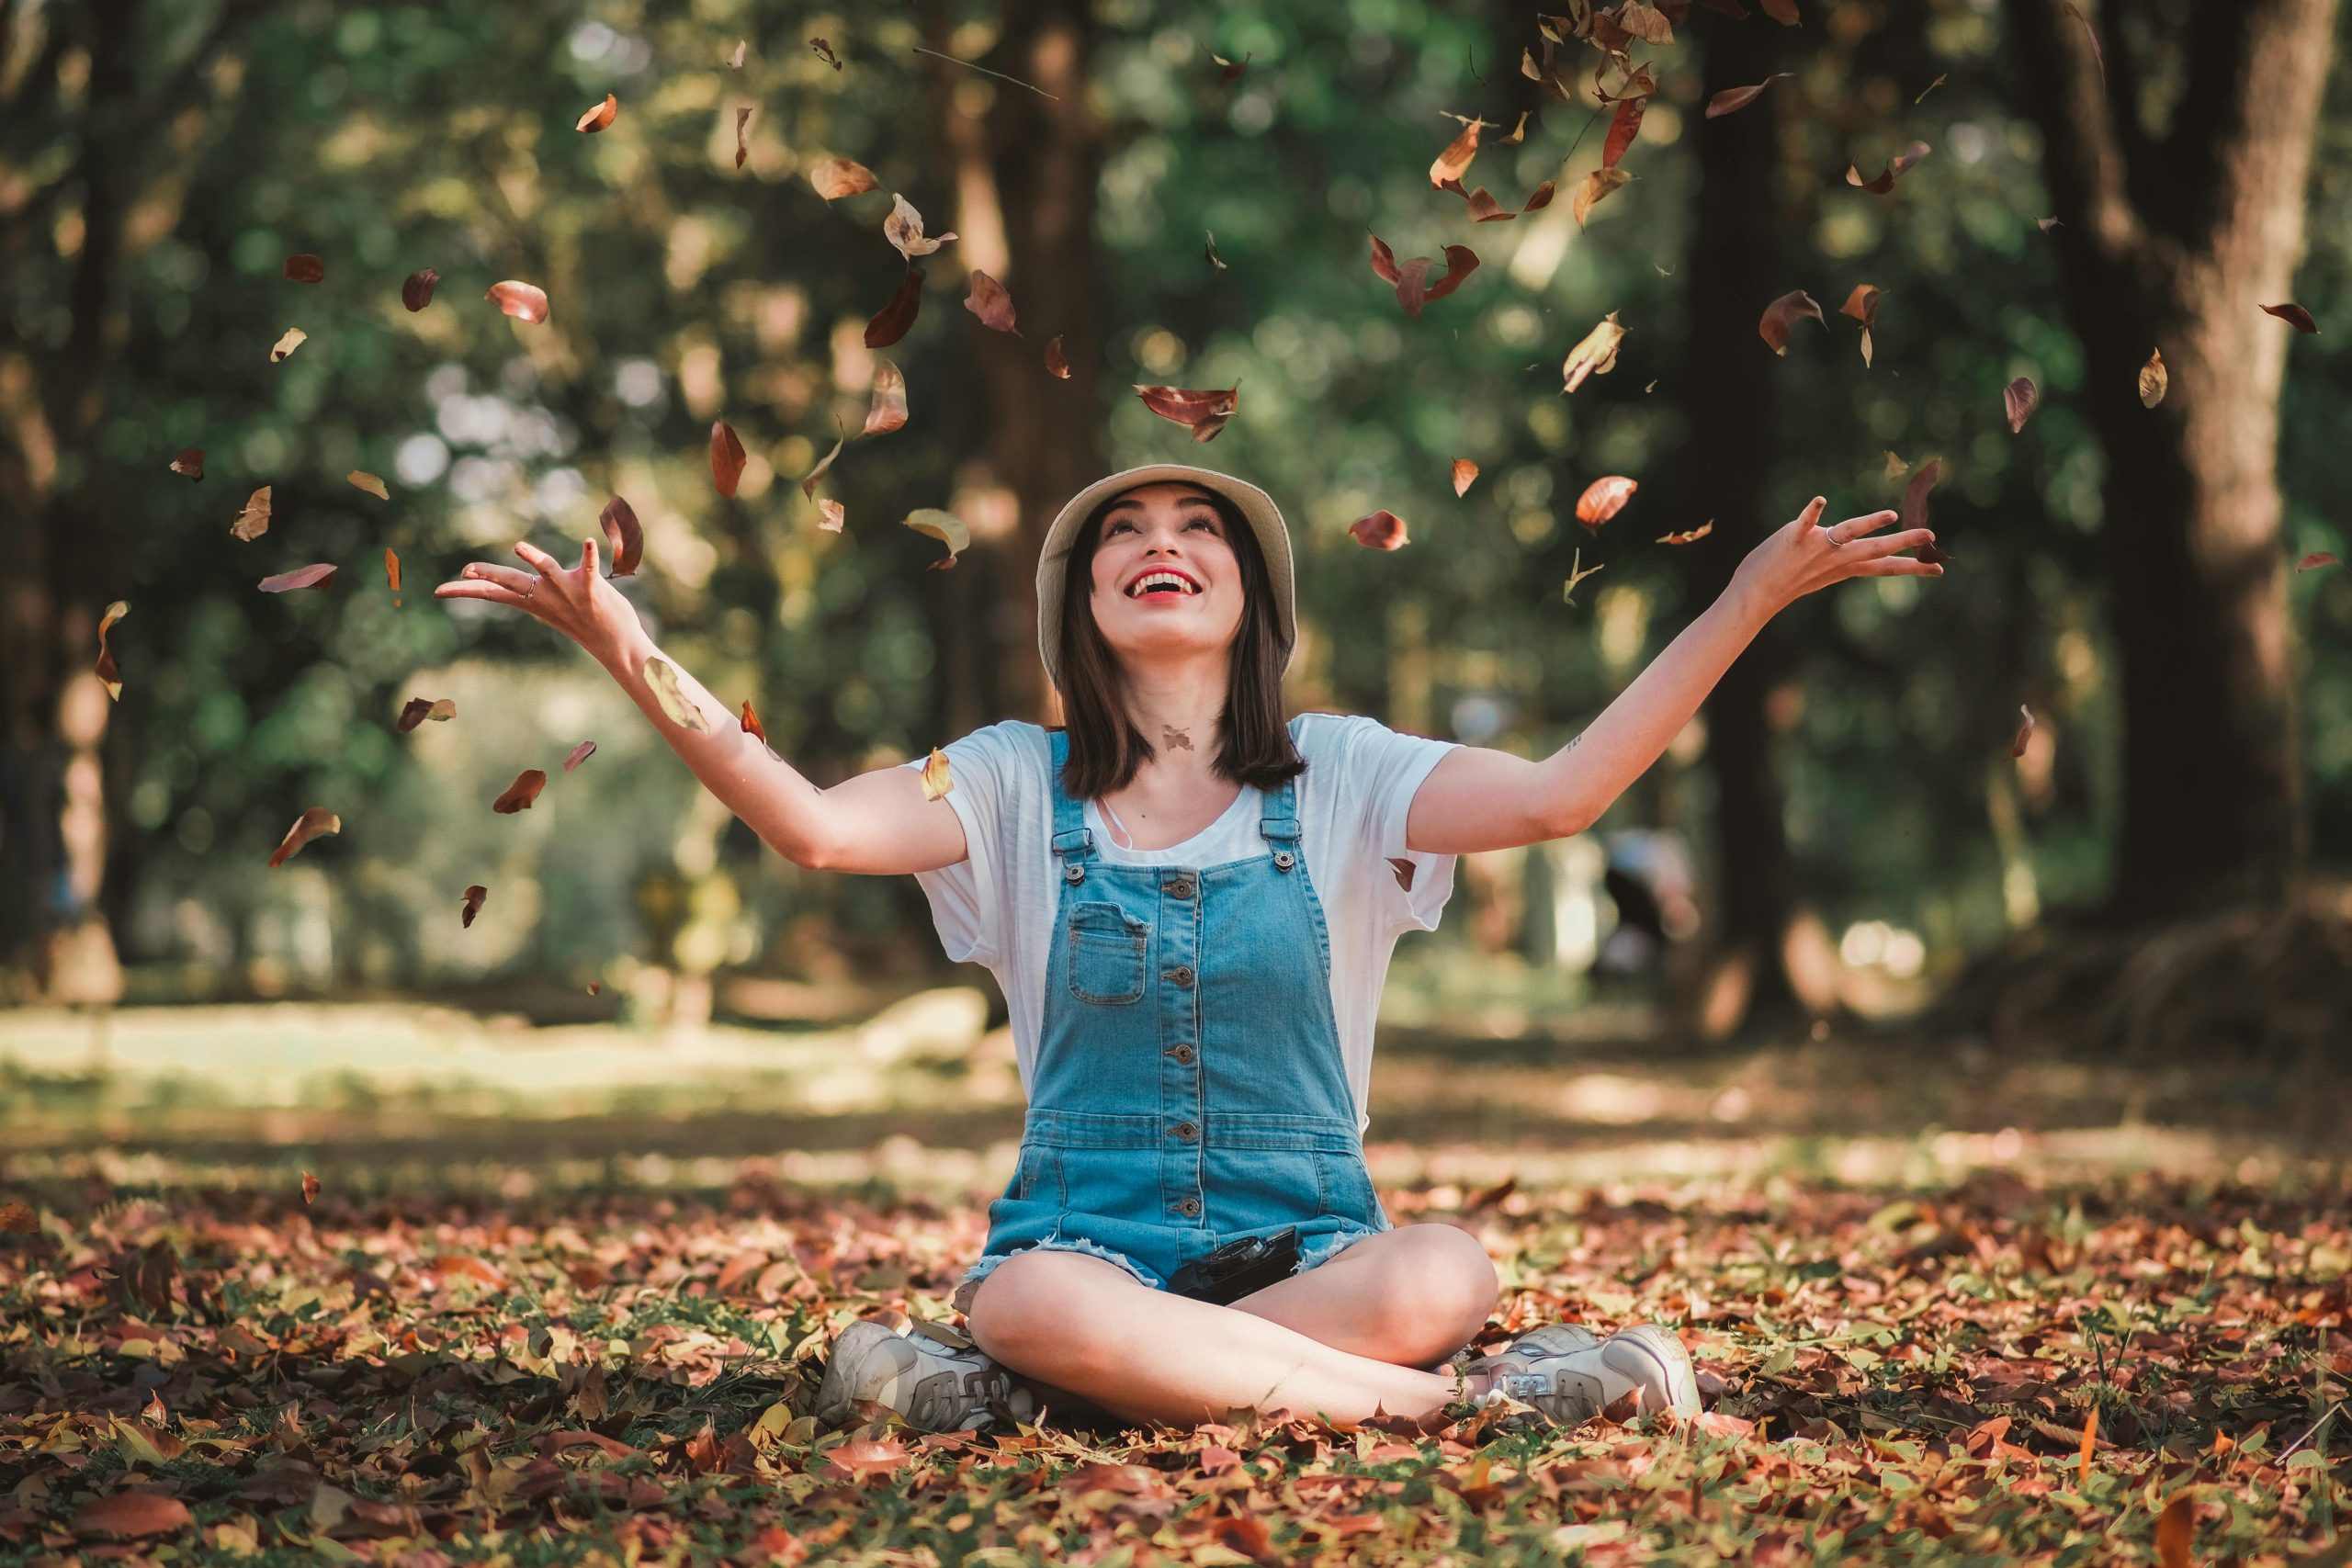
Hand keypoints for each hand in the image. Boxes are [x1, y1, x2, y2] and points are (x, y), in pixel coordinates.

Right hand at [434, 536, 644, 665]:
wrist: (617, 645)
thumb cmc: (585, 622)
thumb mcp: (551, 607)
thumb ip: (533, 592)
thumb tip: (515, 582)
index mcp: (533, 601)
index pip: (493, 594)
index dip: (466, 591)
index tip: (439, 590)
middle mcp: (546, 597)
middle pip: (512, 582)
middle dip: (489, 574)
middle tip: (467, 571)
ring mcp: (567, 593)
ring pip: (547, 571)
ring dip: (535, 559)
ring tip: (519, 547)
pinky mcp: (591, 590)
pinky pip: (588, 569)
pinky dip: (589, 556)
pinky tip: (588, 541)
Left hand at [1730, 496, 1942, 617]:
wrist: (1755, 594)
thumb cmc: (1787, 582)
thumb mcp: (1823, 572)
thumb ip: (1842, 558)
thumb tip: (1857, 545)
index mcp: (1845, 567)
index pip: (1885, 566)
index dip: (1913, 567)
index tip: (1939, 568)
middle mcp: (1835, 558)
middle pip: (1876, 548)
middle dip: (1905, 541)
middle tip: (1930, 535)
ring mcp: (1816, 548)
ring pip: (1848, 532)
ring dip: (1869, 523)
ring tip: (1889, 515)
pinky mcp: (1794, 538)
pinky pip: (1806, 522)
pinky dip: (1813, 511)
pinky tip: (1820, 500)